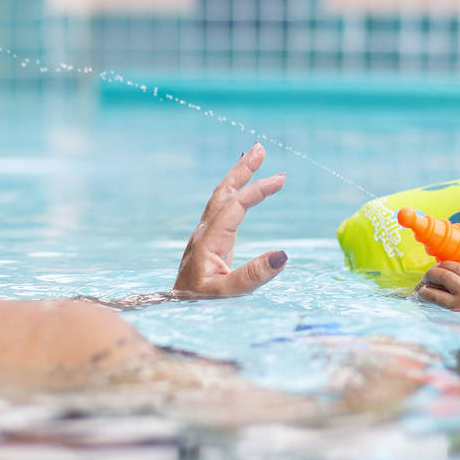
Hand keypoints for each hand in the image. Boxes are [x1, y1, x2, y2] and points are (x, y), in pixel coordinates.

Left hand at [173, 143, 286, 296]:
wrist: (176, 311)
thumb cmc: (199, 304)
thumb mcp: (226, 294)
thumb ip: (253, 276)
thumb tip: (283, 255)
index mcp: (209, 240)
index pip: (235, 205)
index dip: (257, 190)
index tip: (280, 179)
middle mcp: (204, 232)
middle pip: (223, 192)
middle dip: (242, 170)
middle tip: (260, 149)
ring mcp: (205, 236)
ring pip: (221, 198)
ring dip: (238, 177)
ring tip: (254, 159)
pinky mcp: (209, 243)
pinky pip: (224, 209)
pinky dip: (236, 194)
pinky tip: (244, 193)